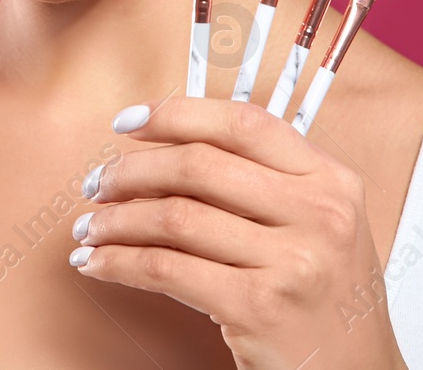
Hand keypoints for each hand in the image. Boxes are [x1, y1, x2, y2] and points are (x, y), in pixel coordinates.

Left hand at [69, 95, 407, 369]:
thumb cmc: (325, 301)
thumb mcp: (318, 225)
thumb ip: (265, 181)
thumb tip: (167, 146)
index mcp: (331, 181)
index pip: (243, 123)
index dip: (176, 114)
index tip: (128, 121)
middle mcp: (318, 215)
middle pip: (198, 165)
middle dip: (131, 170)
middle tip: (98, 183)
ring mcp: (292, 262)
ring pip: (175, 217)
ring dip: (116, 220)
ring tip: (91, 227)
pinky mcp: (260, 307)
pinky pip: (167, 269)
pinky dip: (119, 262)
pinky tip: (100, 263)